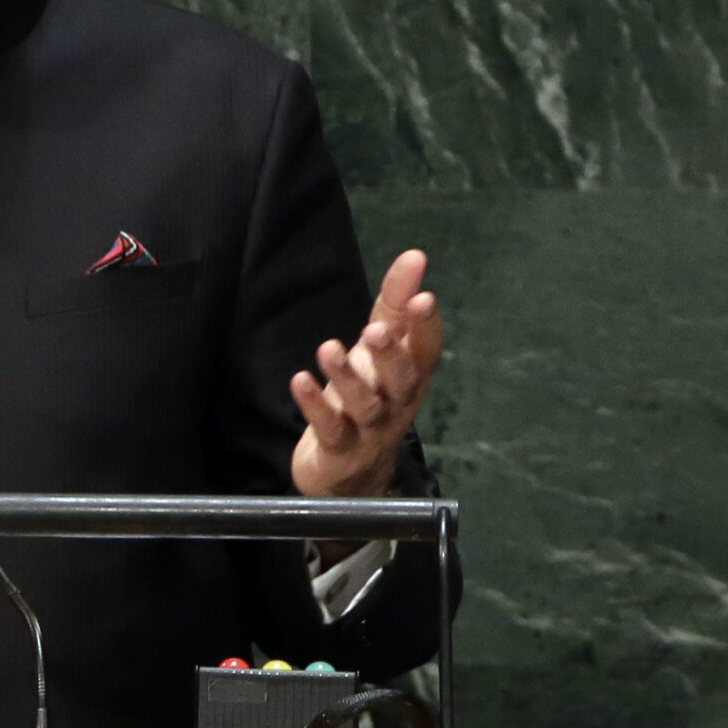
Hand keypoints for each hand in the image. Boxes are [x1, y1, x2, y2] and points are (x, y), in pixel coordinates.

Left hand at [289, 250, 443, 515]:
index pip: (426, 351)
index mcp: (411, 376)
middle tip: (374, 330)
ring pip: (365, 405)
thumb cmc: (371, 395)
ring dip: (347, 378)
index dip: (425, 327)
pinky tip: (300, 381)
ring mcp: (369, 429)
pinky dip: (316, 405)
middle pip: (401, 380)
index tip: (423, 298)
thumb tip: (415, 256)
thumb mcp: (381, 348)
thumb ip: (395, 304)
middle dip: (390, 355)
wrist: (350, 471)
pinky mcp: (339, 448)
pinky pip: (329, 428)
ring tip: (328, 349)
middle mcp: (397, 403)